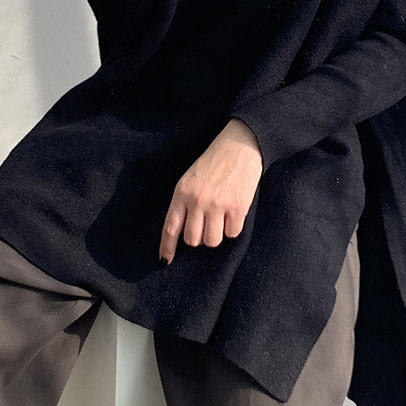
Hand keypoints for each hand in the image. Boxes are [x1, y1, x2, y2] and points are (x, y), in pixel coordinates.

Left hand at [158, 119, 262, 265]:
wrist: (240, 145)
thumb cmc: (214, 162)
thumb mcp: (191, 179)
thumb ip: (185, 202)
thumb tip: (185, 232)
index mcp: (182, 193)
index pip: (170, 228)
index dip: (167, 247)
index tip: (165, 261)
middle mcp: (197, 200)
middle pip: (193, 240)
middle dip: (200, 236)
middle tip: (208, 224)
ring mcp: (218, 205)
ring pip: (212, 241)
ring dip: (217, 234)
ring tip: (222, 217)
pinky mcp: (238, 207)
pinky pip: (233, 233)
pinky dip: (234, 227)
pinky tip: (235, 210)